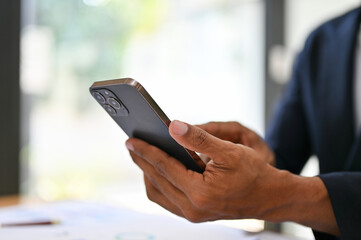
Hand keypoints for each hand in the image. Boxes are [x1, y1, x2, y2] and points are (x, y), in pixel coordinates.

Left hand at [126, 120, 338, 235]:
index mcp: (199, 193)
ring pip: (158, 193)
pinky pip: (167, 200)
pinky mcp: (194, 215)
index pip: (164, 167)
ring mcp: (192, 215)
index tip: (131, 140)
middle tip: (131, 146)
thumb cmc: (254, 173)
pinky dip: (159, 184)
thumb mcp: (229, 150)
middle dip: (142, 162)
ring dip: (148, 174)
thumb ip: (199, 138)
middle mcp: (192, 208)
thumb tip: (172, 126)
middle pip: (156, 181)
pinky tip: (159, 171)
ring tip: (142, 156)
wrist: (270, 197)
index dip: (146, 151)